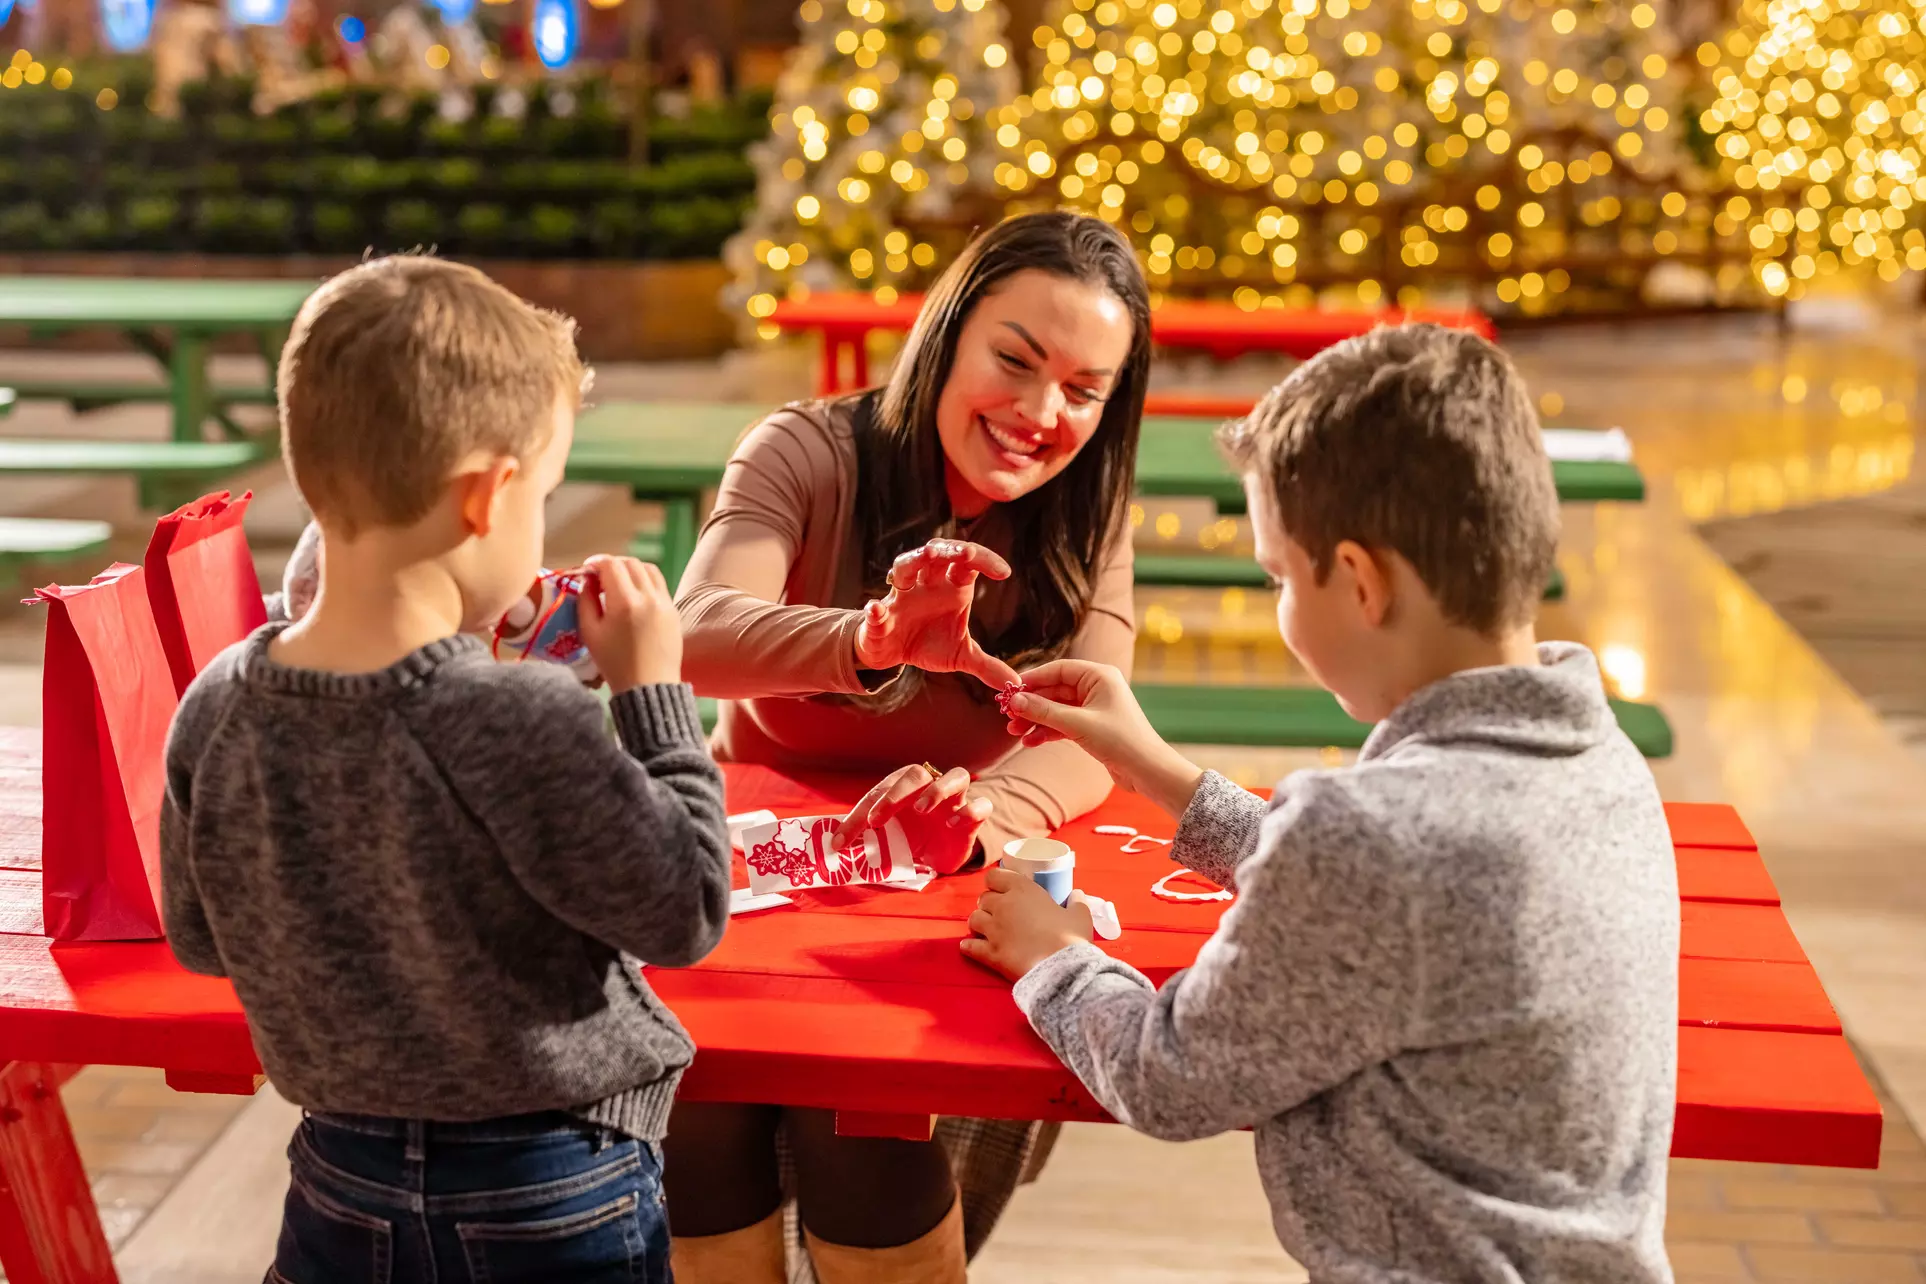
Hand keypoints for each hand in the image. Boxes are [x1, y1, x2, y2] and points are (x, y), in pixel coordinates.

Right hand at [577, 555, 681, 691]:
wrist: (649, 687)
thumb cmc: (614, 663)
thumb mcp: (590, 633)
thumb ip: (585, 601)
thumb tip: (588, 580)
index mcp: (625, 602)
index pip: (611, 565)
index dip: (596, 562)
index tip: (587, 569)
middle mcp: (648, 597)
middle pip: (630, 563)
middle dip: (612, 564)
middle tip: (600, 575)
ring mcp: (665, 603)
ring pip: (648, 570)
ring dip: (631, 569)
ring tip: (618, 582)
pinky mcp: (674, 610)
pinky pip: (659, 585)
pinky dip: (645, 582)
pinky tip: (634, 596)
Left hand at [831, 763, 992, 875]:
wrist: (942, 854)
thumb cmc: (913, 839)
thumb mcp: (888, 841)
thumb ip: (866, 840)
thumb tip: (834, 847)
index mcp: (903, 789)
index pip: (879, 792)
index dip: (859, 815)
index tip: (842, 840)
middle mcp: (930, 788)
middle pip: (917, 773)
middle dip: (895, 794)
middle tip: (878, 819)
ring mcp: (956, 800)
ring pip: (957, 775)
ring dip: (938, 789)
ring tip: (923, 809)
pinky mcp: (974, 817)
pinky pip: (981, 804)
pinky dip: (969, 811)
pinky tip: (954, 824)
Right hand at [854, 540, 1020, 689]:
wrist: (892, 654)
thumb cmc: (927, 643)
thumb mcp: (960, 656)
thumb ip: (986, 665)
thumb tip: (1016, 683)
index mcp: (950, 588)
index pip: (968, 564)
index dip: (985, 560)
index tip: (1005, 573)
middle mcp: (925, 584)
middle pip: (936, 555)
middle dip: (951, 550)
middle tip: (967, 553)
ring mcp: (900, 597)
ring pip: (904, 568)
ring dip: (915, 559)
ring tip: (928, 554)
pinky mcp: (878, 619)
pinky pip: (876, 611)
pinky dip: (876, 610)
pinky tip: (877, 609)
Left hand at [960, 867, 1093, 980]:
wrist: (1061, 970)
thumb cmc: (1071, 938)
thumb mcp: (1080, 916)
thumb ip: (1077, 903)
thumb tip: (1077, 894)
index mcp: (1022, 890)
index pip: (995, 876)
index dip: (996, 882)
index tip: (1002, 888)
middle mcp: (1003, 906)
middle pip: (983, 898)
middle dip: (989, 904)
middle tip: (999, 912)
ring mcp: (994, 930)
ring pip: (973, 919)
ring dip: (979, 922)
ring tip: (987, 928)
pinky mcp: (990, 953)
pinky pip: (970, 947)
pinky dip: (969, 947)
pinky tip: (969, 947)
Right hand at [1005, 660, 1205, 818]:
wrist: (1148, 772)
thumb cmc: (1121, 741)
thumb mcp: (1078, 724)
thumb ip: (1044, 711)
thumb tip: (1014, 701)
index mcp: (1099, 675)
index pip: (1057, 669)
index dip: (1032, 680)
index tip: (1008, 691)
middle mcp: (1097, 687)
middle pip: (1054, 690)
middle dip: (1030, 704)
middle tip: (1007, 715)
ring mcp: (1094, 708)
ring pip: (1056, 709)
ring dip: (1035, 720)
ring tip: (1014, 732)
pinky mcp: (1092, 727)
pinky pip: (1063, 724)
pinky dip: (1047, 732)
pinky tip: (1030, 742)